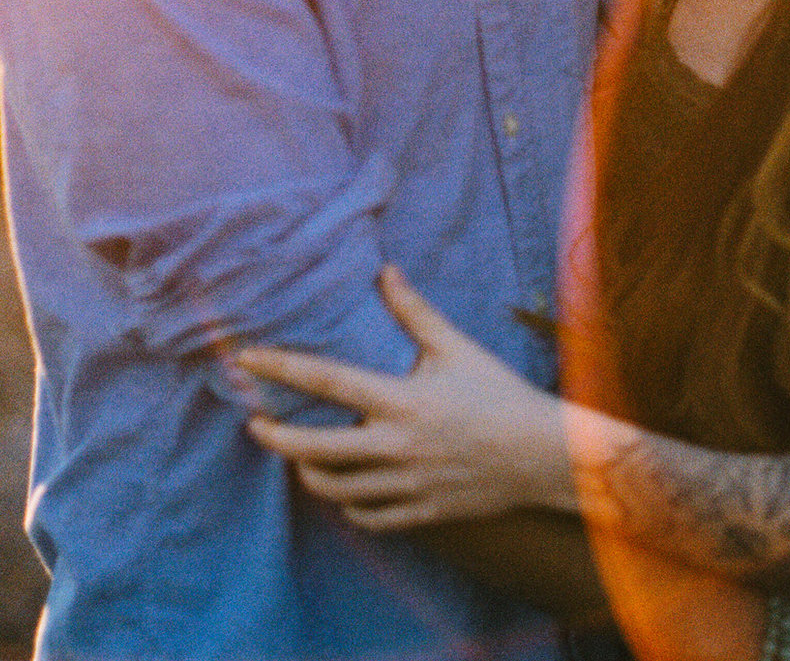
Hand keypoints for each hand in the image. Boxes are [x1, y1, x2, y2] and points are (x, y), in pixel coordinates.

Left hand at [232, 265, 572, 528]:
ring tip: (297, 456)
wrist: (542, 454)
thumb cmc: (498, 394)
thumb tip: (385, 271)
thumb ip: (414, 312)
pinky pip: (367, 517)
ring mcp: (407, 486)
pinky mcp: (420, 514)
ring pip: (335, 490)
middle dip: (276, 439)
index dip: (282, 369)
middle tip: (255, 426)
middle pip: (316, 450)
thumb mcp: (457, 347)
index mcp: (403, 400)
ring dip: (307, 472)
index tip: (247, 360)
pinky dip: (347, 504)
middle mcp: (398, 447)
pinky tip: (343, 488)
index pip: (327, 382)